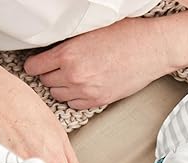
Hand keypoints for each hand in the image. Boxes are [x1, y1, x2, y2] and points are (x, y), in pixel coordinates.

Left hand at [24, 17, 174, 109]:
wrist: (152, 49)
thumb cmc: (127, 36)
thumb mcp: (89, 32)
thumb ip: (69, 44)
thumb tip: (53, 51)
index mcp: (68, 54)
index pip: (34, 67)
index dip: (35, 64)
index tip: (38, 64)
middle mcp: (74, 75)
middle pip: (46, 82)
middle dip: (49, 75)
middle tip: (58, 69)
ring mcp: (87, 91)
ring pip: (59, 95)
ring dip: (62, 87)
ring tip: (71, 78)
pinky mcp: (100, 100)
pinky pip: (75, 105)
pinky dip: (75, 98)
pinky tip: (82, 87)